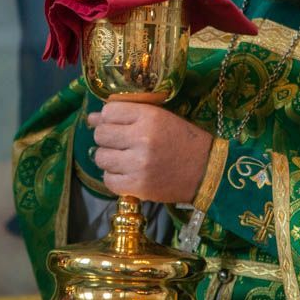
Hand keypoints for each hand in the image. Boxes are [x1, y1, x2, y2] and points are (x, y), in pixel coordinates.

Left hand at [88, 101, 212, 203]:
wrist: (207, 171)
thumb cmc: (183, 140)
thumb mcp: (160, 117)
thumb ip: (127, 114)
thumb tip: (92, 119)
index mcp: (149, 116)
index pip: (108, 112)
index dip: (108, 118)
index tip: (116, 124)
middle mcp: (142, 139)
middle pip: (101, 135)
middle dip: (106, 138)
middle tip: (120, 143)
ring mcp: (139, 164)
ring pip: (101, 158)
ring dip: (109, 158)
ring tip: (124, 158)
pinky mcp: (139, 187)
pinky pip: (108, 180)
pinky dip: (114, 178)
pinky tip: (127, 173)